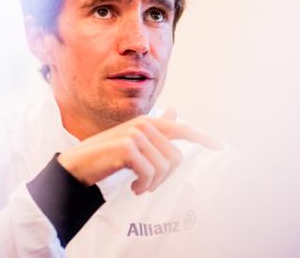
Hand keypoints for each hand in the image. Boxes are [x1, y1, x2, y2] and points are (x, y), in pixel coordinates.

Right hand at [56, 109, 222, 194]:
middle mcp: (143, 125)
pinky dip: (144, 186)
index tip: (220, 146)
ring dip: (153, 184)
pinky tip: (133, 188)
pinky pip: (151, 174)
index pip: (181, 128)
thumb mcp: (133, 141)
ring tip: (139, 187)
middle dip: (165, 177)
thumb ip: (155, 128)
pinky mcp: (127, 148)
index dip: (202, 137)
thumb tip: (175, 110)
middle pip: (175, 157)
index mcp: (147, 122)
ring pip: (164, 168)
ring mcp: (135, 135)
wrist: (79, 166)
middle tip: (148, 185)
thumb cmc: (107, 156)